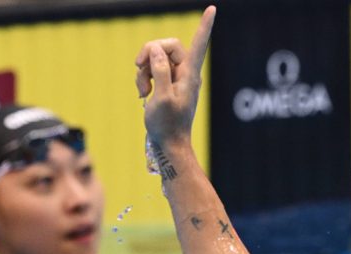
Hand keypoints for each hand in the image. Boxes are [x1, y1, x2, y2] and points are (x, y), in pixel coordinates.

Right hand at [135, 6, 214, 149]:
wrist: (168, 144)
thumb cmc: (167, 125)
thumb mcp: (162, 97)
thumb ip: (161, 71)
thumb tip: (157, 50)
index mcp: (190, 75)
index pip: (198, 45)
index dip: (204, 26)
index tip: (212, 8)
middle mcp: (186, 73)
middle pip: (167, 46)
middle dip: (149, 54)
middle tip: (137, 66)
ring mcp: (176, 79)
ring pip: (156, 59)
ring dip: (143, 71)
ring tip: (142, 91)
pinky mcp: (167, 85)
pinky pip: (153, 71)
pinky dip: (144, 78)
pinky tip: (142, 94)